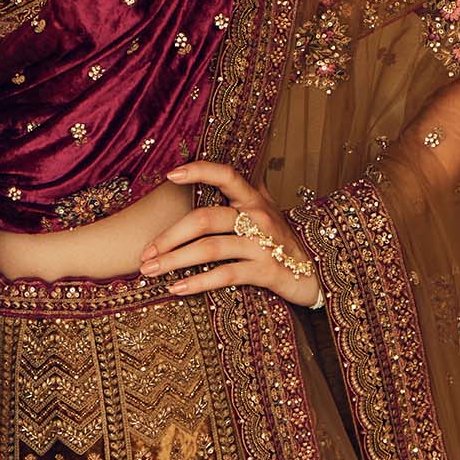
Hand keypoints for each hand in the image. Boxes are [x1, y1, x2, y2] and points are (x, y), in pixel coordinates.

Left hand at [141, 161, 322, 307]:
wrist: (316, 273)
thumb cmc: (283, 241)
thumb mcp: (267, 212)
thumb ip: (245, 194)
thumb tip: (220, 174)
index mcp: (254, 199)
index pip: (225, 174)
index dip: (198, 171)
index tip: (169, 175)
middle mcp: (257, 216)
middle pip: (204, 218)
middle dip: (168, 236)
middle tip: (144, 253)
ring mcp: (262, 243)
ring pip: (209, 247)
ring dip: (174, 260)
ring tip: (151, 271)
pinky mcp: (265, 271)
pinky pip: (225, 274)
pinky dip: (197, 282)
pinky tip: (177, 289)